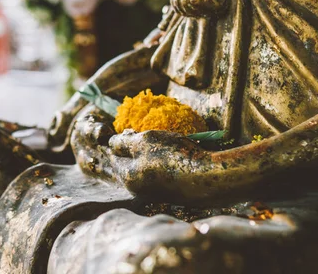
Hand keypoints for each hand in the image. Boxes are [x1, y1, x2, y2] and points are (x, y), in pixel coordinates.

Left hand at [71, 106, 210, 198]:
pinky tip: (167, 148)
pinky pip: (155, 170)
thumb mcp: (145, 141)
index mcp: (127, 175)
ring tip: (151, 136)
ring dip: (143, 150)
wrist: (207, 179)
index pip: (111, 154)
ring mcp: (153, 189)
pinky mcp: (169, 189)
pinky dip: (157, 158)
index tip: (110, 127)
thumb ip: (124, 142)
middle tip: (130, 130)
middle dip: (126, 146)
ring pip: (141, 164)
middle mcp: (137, 186)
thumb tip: (111, 143)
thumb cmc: (173, 157)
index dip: (111, 138)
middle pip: (126, 161)